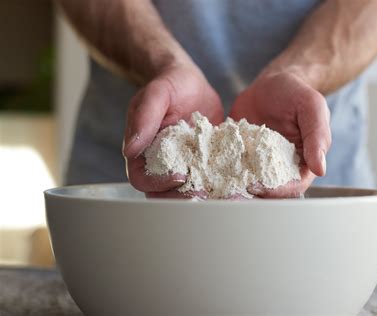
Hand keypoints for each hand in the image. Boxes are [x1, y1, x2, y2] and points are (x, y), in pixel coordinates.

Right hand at [123, 64, 223, 196]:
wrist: (192, 83)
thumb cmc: (170, 84)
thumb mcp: (157, 94)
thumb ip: (144, 118)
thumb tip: (130, 150)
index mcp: (143, 153)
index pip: (143, 179)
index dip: (158, 183)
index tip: (180, 176)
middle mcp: (163, 164)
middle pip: (167, 192)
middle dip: (185, 196)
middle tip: (206, 193)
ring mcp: (186, 166)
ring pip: (192, 189)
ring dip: (207, 194)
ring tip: (225, 193)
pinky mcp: (205, 164)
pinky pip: (212, 178)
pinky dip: (224, 183)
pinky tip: (239, 182)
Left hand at [229, 71, 330, 197]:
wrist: (270, 83)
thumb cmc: (296, 93)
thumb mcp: (311, 108)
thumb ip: (318, 136)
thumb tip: (320, 169)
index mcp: (302, 162)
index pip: (293, 187)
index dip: (277, 191)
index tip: (259, 186)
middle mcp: (279, 167)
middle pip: (269, 191)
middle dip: (252, 195)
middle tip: (233, 192)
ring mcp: (257, 163)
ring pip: (247, 183)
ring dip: (234, 187)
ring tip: (218, 185)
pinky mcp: (239, 155)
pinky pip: (229, 168)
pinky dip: (220, 171)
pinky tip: (209, 169)